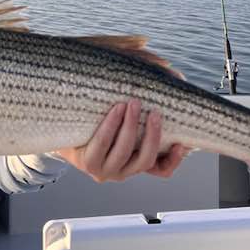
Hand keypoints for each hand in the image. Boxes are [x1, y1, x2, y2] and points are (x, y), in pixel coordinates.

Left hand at [57, 100, 191, 182]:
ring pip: (124, 151)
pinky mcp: (88, 163)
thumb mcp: (129, 110)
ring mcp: (105, 170)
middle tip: (154, 111)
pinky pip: (102, 144)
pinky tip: (116, 109)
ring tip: (132, 103)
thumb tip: (177, 78)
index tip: (182, 143)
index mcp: (136, 163)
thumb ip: (151, 97)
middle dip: (152, 134)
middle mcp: (123, 171)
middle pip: (145, 159)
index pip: (162, 170)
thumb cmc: (103, 114)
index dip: (174, 160)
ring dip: (130, 126)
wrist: (67, 125)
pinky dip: (110, 125)